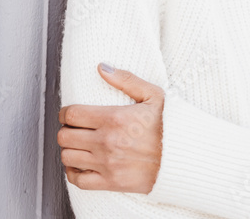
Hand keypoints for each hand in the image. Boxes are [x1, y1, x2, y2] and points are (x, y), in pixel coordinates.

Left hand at [58, 63, 164, 192]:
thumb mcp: (153, 95)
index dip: (65, 113)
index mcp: (114, 118)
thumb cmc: (170, 126)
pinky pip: (79, 180)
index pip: (72, 114)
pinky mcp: (112, 182)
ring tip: (77, 145)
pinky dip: (73, 172)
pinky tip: (79, 164)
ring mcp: (108, 164)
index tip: (68, 114)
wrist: (185, 159)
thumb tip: (102, 67)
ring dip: (68, 150)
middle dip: (65, 130)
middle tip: (73, 129)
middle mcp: (107, 142)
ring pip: (68, 157)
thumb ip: (125, 79)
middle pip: (65, 136)